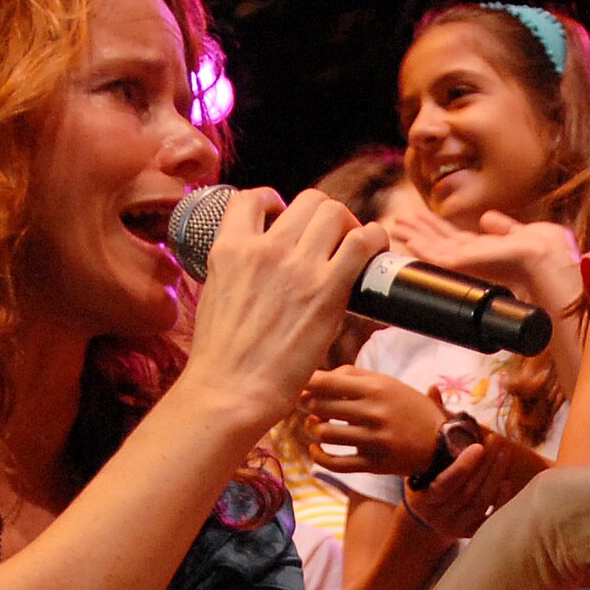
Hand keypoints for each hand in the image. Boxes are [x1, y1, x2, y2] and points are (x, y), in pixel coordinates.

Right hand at [180, 188, 386, 426]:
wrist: (231, 391)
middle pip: (308, 201)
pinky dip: (374, 240)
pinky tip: (374, 252)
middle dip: (322, 216)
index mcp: (230, 249)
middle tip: (329, 241)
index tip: (285, 219)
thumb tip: (255, 264)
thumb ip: (236, 269)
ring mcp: (297, 266)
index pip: (253, 198)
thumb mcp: (215, 294)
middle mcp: (264, 248)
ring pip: (335, 213)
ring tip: (351, 249)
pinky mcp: (327, 289)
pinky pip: (362, 242)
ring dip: (348, 226)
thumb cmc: (222, 357)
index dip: (274, 202)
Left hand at [303, 370, 446, 474]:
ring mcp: (373, 441)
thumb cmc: (410, 408)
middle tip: (307, 406)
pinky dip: (318, 457)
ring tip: (314, 426)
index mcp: (377, 389)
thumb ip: (355, 375)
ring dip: (312, 430)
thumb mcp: (389, 383)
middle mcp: (374, 413)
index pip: (327, 382)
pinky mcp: (373, 464)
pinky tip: (316, 449)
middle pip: (319, 407)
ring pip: (324, 435)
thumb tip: (320, 378)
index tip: (301, 385)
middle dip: (307, 406)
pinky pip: (334, 463)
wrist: (442, 442)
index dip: (306, 383)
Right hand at [390, 210, 582, 312]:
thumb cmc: (549, 255)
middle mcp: (478, 263)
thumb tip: (484, 218)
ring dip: (416, 236)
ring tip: (396, 224)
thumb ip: (505, 229)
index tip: (420, 217)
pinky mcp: (466, 267)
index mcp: (490, 254)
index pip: (457, 241)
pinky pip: (438, 257)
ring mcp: (471, 267)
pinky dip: (421, 248)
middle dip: (421, 232)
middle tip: (397, 220)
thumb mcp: (526, 236)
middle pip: (442, 245)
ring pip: (436, 250)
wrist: (550, 266)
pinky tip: (407, 240)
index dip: (438, 229)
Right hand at [402, 441, 516, 539]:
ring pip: (481, 503)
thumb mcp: (421, 466)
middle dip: (485, 464)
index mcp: (424, 498)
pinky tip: (507, 482)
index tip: (478, 446)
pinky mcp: (470, 532)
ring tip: (504, 454)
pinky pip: (490, 519)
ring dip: (495, 476)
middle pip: (468, 491)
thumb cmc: (425, 480)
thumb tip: (440, 398)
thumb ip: (432, 443)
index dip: (464, 466)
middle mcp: (438, 516)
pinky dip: (501, 501)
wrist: (426, 513)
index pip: (446, 484)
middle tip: (496, 440)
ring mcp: (455, 526)